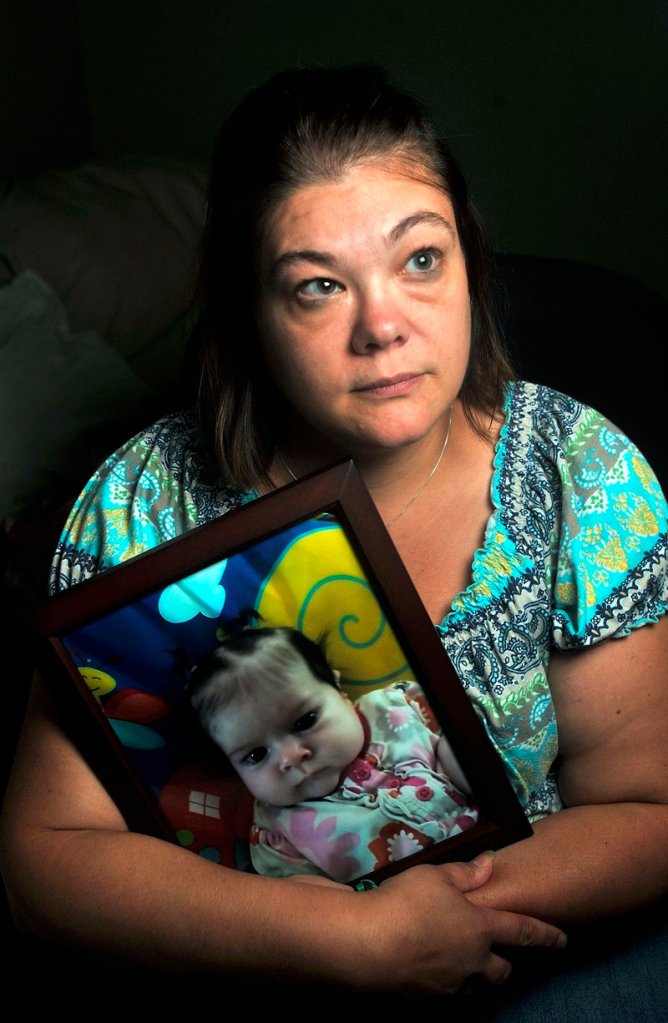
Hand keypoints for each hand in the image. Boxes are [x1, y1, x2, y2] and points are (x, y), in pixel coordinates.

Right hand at [347, 853, 565, 995]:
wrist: (365, 946)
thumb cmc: (405, 903)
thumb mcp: (434, 876)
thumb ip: (465, 873)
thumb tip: (490, 863)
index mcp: (480, 929)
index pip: (523, 932)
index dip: (546, 935)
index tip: (563, 941)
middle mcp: (472, 962)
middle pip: (501, 972)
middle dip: (504, 965)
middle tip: (497, 956)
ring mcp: (449, 986)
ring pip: (474, 987)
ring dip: (474, 976)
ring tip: (461, 963)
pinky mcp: (425, 1002)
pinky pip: (446, 995)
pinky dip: (446, 984)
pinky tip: (429, 971)